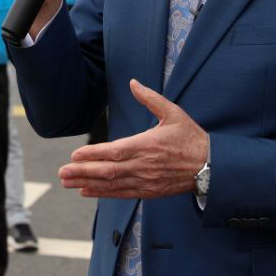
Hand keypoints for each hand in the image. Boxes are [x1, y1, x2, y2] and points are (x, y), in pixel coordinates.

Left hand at [59, 79, 209, 199]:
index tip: (75, 155)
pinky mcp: (150, 191)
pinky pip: (123, 193)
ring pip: (113, 184)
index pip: (115, 152)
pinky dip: (103, 193)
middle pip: (109, 171)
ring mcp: (147, 181)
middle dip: (83, 172)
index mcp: (148, 145)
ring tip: (68, 182)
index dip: (94, 154)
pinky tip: (86, 191)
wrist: (213, 166)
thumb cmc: (191, 137)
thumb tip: (133, 82)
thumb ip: (150, 98)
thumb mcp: (173, 112)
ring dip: (88, 183)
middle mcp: (145, 165)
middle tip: (62, 172)